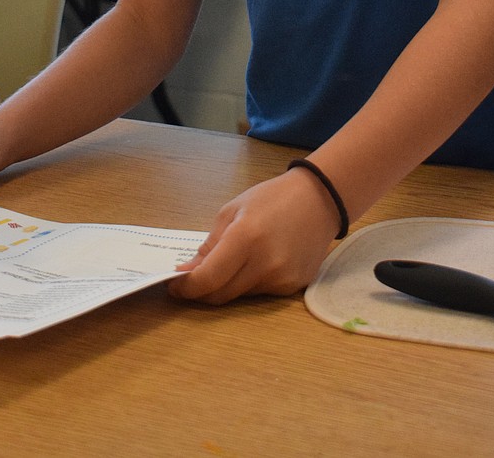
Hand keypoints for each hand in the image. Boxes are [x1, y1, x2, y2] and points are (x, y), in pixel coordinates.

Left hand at [167, 167, 340, 304]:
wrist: (319, 200)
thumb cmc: (271, 198)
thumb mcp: (232, 211)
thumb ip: (209, 245)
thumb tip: (186, 272)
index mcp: (246, 238)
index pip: (208, 279)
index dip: (187, 287)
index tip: (174, 285)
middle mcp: (265, 264)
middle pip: (221, 295)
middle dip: (201, 291)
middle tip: (190, 280)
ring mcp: (282, 279)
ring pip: (240, 295)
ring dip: (225, 286)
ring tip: (229, 262)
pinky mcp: (293, 288)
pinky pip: (260, 293)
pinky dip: (248, 283)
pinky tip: (256, 262)